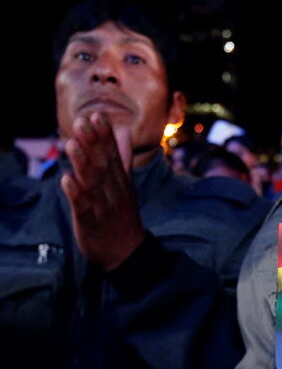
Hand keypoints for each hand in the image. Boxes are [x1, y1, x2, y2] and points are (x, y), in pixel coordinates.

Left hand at [61, 112, 144, 270]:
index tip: (96, 115)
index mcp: (121, 182)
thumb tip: (124, 132)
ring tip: (72, 145)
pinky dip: (76, 195)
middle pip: (103, 165)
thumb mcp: (126, 185)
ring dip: (83, 165)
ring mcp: (104, 207)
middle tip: (82, 122)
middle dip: (93, 144)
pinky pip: (84, 208)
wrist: (127, 253)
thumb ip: (123, 158)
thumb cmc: (122, 217)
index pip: (114, 155)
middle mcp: (114, 191)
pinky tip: (67, 181)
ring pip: (93, 184)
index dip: (105, 136)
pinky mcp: (91, 224)